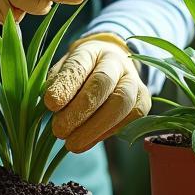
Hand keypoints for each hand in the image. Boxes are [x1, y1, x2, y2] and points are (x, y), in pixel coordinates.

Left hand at [43, 33, 150, 152]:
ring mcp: (133, 79)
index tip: (50, 104)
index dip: (66, 85)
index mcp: (91, 50)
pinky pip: (131, 117)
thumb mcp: (62, 72)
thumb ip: (57, 85)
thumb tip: (52, 106)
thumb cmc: (79, 74)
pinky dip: (107, 132)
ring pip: (121, 102)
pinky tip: (88, 141)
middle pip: (103, 82)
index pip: (80, 65)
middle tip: (59, 130)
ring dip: (95, 127)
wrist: (110, 67)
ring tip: (72, 144)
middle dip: (80, 109)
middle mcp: (116, 61)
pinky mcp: (144, 99)